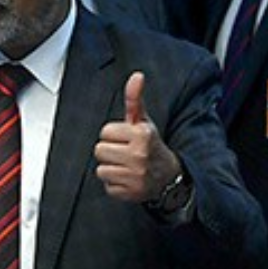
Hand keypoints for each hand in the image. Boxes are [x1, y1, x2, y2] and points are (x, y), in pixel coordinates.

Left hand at [93, 71, 180, 202]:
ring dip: (111, 168)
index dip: (113, 135)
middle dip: (110, 151)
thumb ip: (135, 99)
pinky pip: (108, 186)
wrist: (168, 177)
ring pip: (101, 169)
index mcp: (142, 134)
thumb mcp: (144, 122)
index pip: (105, 132)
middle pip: (99, 150)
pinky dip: (115, 184)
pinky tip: (128, 179)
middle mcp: (140, 155)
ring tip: (126, 166)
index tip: (126, 139)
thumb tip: (136, 75)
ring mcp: (135, 176)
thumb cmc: (150, 145)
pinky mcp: (130, 193)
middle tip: (125, 153)